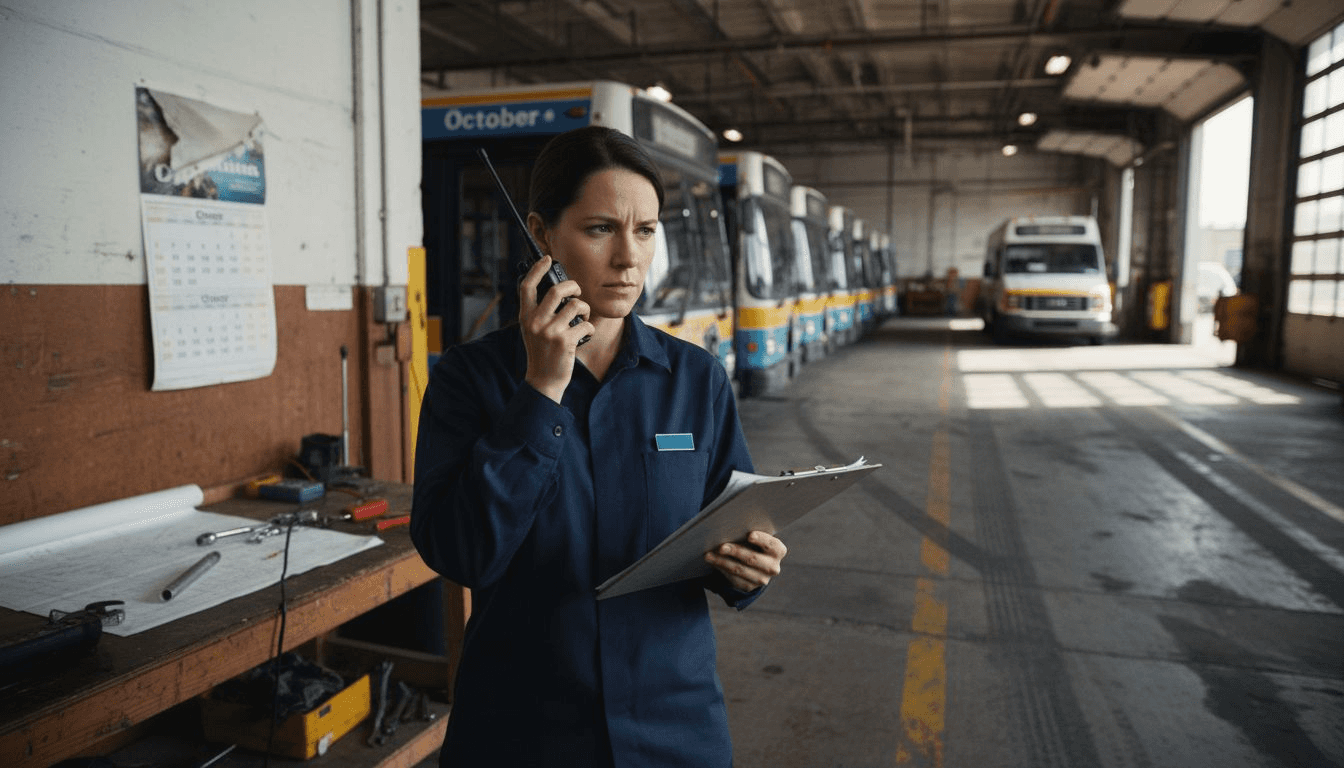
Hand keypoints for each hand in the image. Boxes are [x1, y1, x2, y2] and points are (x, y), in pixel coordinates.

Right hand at [520, 256, 592, 402]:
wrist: (543, 380)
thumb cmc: (541, 353)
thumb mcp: (533, 331)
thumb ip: (540, 312)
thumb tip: (558, 291)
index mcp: (525, 317)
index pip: (527, 286)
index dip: (537, 269)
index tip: (547, 259)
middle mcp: (535, 322)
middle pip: (556, 290)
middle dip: (572, 286)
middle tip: (577, 291)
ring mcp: (550, 332)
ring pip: (576, 305)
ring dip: (585, 309)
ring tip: (583, 317)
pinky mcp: (565, 342)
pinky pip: (586, 324)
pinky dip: (590, 327)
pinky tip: (585, 334)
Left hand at [705, 531, 786, 591]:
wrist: (755, 562)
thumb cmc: (754, 542)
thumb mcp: (756, 537)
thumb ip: (749, 532)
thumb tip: (730, 527)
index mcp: (778, 550)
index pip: (772, 544)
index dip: (761, 539)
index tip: (749, 535)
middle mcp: (773, 567)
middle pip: (752, 558)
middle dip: (735, 552)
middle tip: (721, 547)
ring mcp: (762, 579)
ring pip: (739, 570)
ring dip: (722, 561)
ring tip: (709, 555)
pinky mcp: (749, 586)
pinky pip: (733, 578)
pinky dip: (721, 568)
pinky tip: (712, 561)